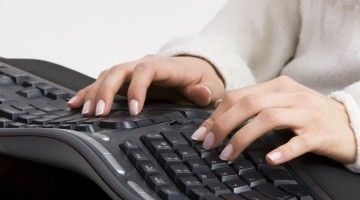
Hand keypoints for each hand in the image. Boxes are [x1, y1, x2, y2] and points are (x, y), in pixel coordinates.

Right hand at [67, 55, 224, 115]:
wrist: (193, 69)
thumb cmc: (199, 78)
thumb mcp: (209, 85)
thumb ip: (205, 91)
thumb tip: (202, 93)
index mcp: (164, 67)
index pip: (146, 71)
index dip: (137, 88)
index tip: (135, 110)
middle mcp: (144, 65)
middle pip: (119, 70)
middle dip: (106, 91)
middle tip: (98, 113)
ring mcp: (132, 71)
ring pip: (107, 75)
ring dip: (94, 92)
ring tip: (84, 111)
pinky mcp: (125, 80)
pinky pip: (103, 81)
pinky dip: (88, 91)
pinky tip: (75, 102)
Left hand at [191, 76, 355, 164]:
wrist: (349, 122)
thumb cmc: (308, 114)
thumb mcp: (280, 102)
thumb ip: (253, 103)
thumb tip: (219, 110)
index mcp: (277, 86)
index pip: (239, 96)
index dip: (216, 114)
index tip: (202, 133)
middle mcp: (291, 95)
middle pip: (249, 105)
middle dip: (223, 125)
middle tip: (210, 144)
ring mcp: (306, 113)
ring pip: (269, 119)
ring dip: (243, 138)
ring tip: (228, 155)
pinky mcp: (320, 133)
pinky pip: (299, 141)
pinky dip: (283, 150)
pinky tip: (269, 159)